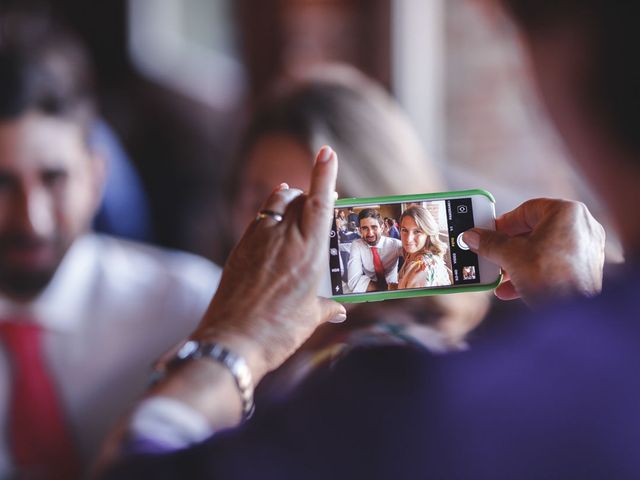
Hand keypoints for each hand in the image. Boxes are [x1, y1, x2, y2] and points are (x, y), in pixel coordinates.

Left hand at [194, 146, 345, 380]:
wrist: (232, 342)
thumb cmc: (278, 332)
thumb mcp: (310, 318)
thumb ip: (326, 306)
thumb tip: (338, 309)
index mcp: (307, 251)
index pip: (318, 202)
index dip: (324, 174)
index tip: (327, 151)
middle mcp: (281, 238)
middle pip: (297, 200)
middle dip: (310, 193)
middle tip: (320, 199)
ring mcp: (256, 241)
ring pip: (274, 206)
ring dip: (286, 199)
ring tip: (293, 198)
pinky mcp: (239, 250)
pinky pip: (257, 222)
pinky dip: (267, 216)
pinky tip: (270, 224)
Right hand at [462, 198, 604, 306]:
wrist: (575, 318)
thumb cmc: (552, 279)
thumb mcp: (511, 256)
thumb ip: (490, 243)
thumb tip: (473, 237)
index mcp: (567, 213)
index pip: (527, 209)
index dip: (504, 222)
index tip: (488, 232)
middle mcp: (581, 227)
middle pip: (534, 231)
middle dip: (509, 246)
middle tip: (492, 253)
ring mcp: (585, 250)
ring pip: (542, 250)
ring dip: (517, 262)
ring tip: (500, 274)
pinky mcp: (585, 271)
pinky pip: (552, 266)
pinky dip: (532, 274)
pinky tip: (512, 288)